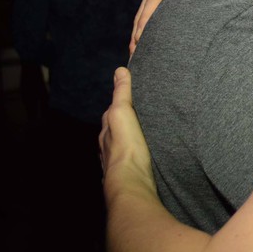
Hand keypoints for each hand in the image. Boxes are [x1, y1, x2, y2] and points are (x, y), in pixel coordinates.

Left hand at [99, 68, 154, 200]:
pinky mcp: (127, 172)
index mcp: (106, 128)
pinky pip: (130, 157)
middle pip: (117, 127)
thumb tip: (120, 69)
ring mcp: (115, 159)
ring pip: (122, 143)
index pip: (113, 110)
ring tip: (146, 133)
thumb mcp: (123, 112)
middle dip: (126, 121)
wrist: (130, 181)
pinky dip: (135, 152)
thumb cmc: (126, 146)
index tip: (133, 96)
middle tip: (142, 114)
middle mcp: (107, 143)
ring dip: (131, 138)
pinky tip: (144, 153)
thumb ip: (122, 93)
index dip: (121, 102)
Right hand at [129, 0, 218, 54]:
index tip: (143, 30)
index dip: (150, 10)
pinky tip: (142, 39)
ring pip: (147, 3)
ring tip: (134, 49)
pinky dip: (146, 21)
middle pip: (149, 0)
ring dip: (140, 26)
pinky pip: (152, 4)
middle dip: (141, 24)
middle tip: (135, 48)